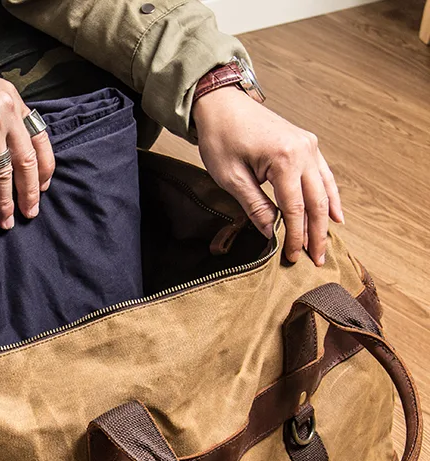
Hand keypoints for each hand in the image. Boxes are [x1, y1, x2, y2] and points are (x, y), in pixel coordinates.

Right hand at [0, 57, 54, 229]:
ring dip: (6, 200)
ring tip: (7, 220)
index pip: (39, 138)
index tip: (43, 186)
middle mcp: (6, 110)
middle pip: (27, 159)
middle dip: (30, 191)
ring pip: (5, 171)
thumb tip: (4, 148)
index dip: (44, 166)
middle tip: (30, 213)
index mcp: (12, 98)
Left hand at [192, 87, 342, 265]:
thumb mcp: (231, 178)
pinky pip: (323, 175)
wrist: (221, 104)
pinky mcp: (306, 144)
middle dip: (317, 234)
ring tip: (326, 245)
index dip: (295, 237)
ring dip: (326, 219)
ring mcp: (309, 145)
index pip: (295, 209)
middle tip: (316, 261)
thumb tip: (271, 234)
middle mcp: (304, 150)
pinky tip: (334, 215)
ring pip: (325, 189)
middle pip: (316, 202)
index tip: (292, 258)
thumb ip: (255, 206)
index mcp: (285, 159)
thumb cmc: (221, 138)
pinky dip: (329, 197)